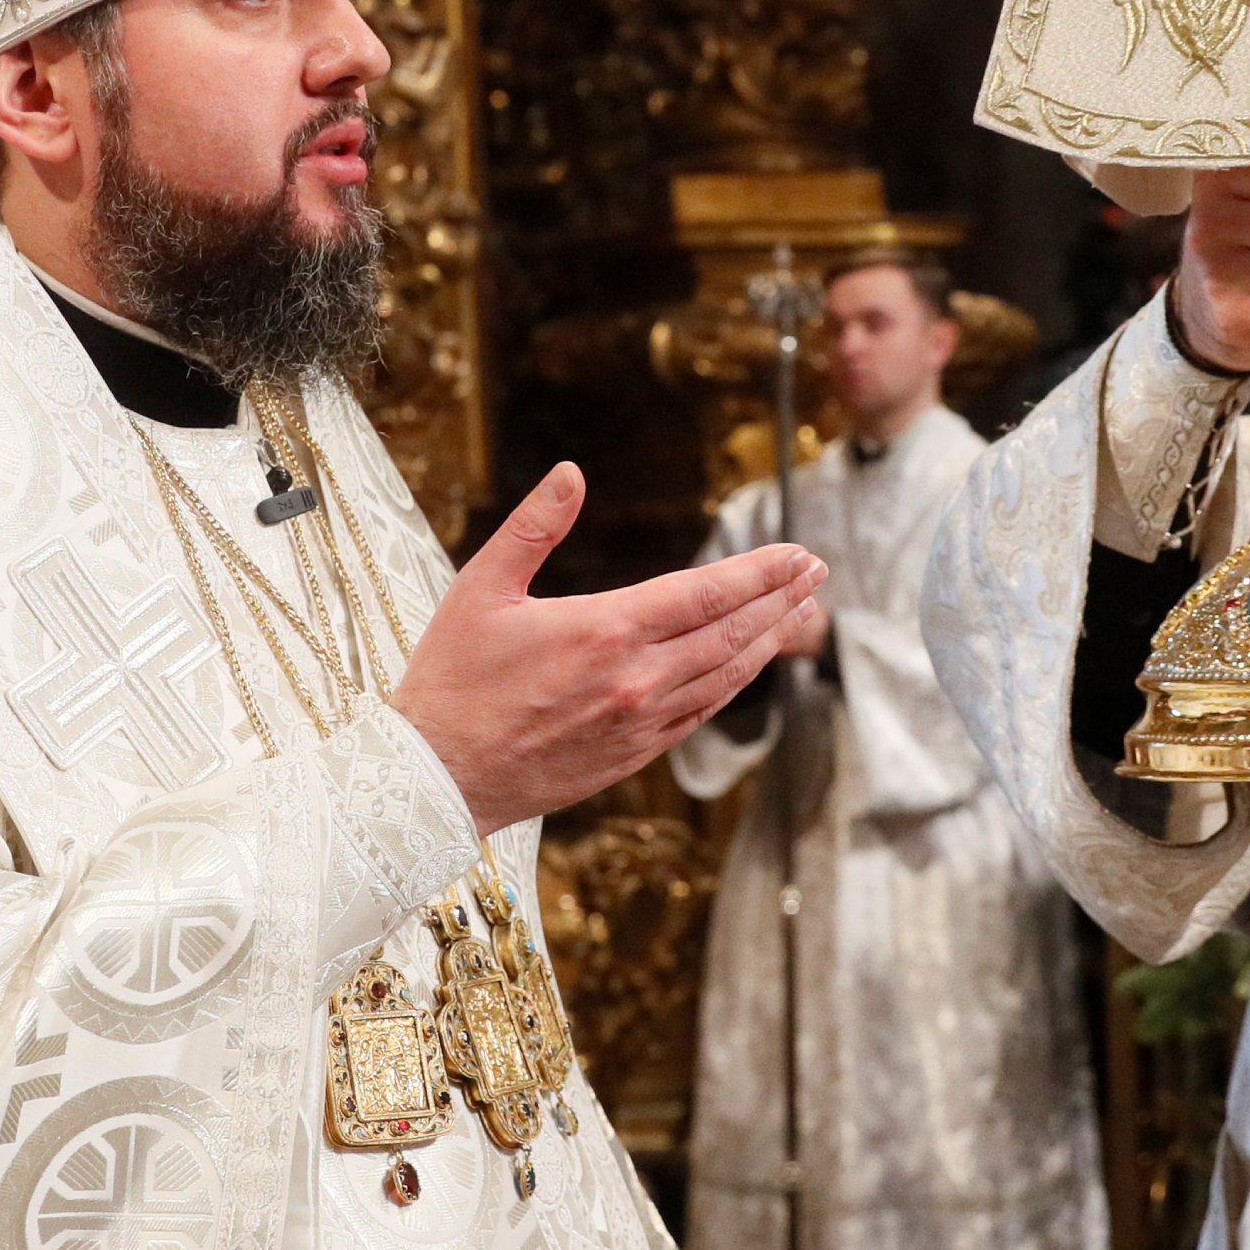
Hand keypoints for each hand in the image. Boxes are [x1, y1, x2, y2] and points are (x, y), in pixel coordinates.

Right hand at [389, 463, 826, 833]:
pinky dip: (733, 685)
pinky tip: (747, 667)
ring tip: (800, 613)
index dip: (759, 571)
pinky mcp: (632, 756)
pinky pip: (700, 715)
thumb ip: (534, 526)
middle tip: (815, 571)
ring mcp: (639, 723)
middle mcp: (635, 680)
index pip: (705, 592)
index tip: (797, 552)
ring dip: (767, 642)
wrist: (434, 778)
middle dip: (779, 599)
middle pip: (730, 634)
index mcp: (605, 631)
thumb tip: (572, 472)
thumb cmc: (452, 680)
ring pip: (724, 677)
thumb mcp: (481, 587)